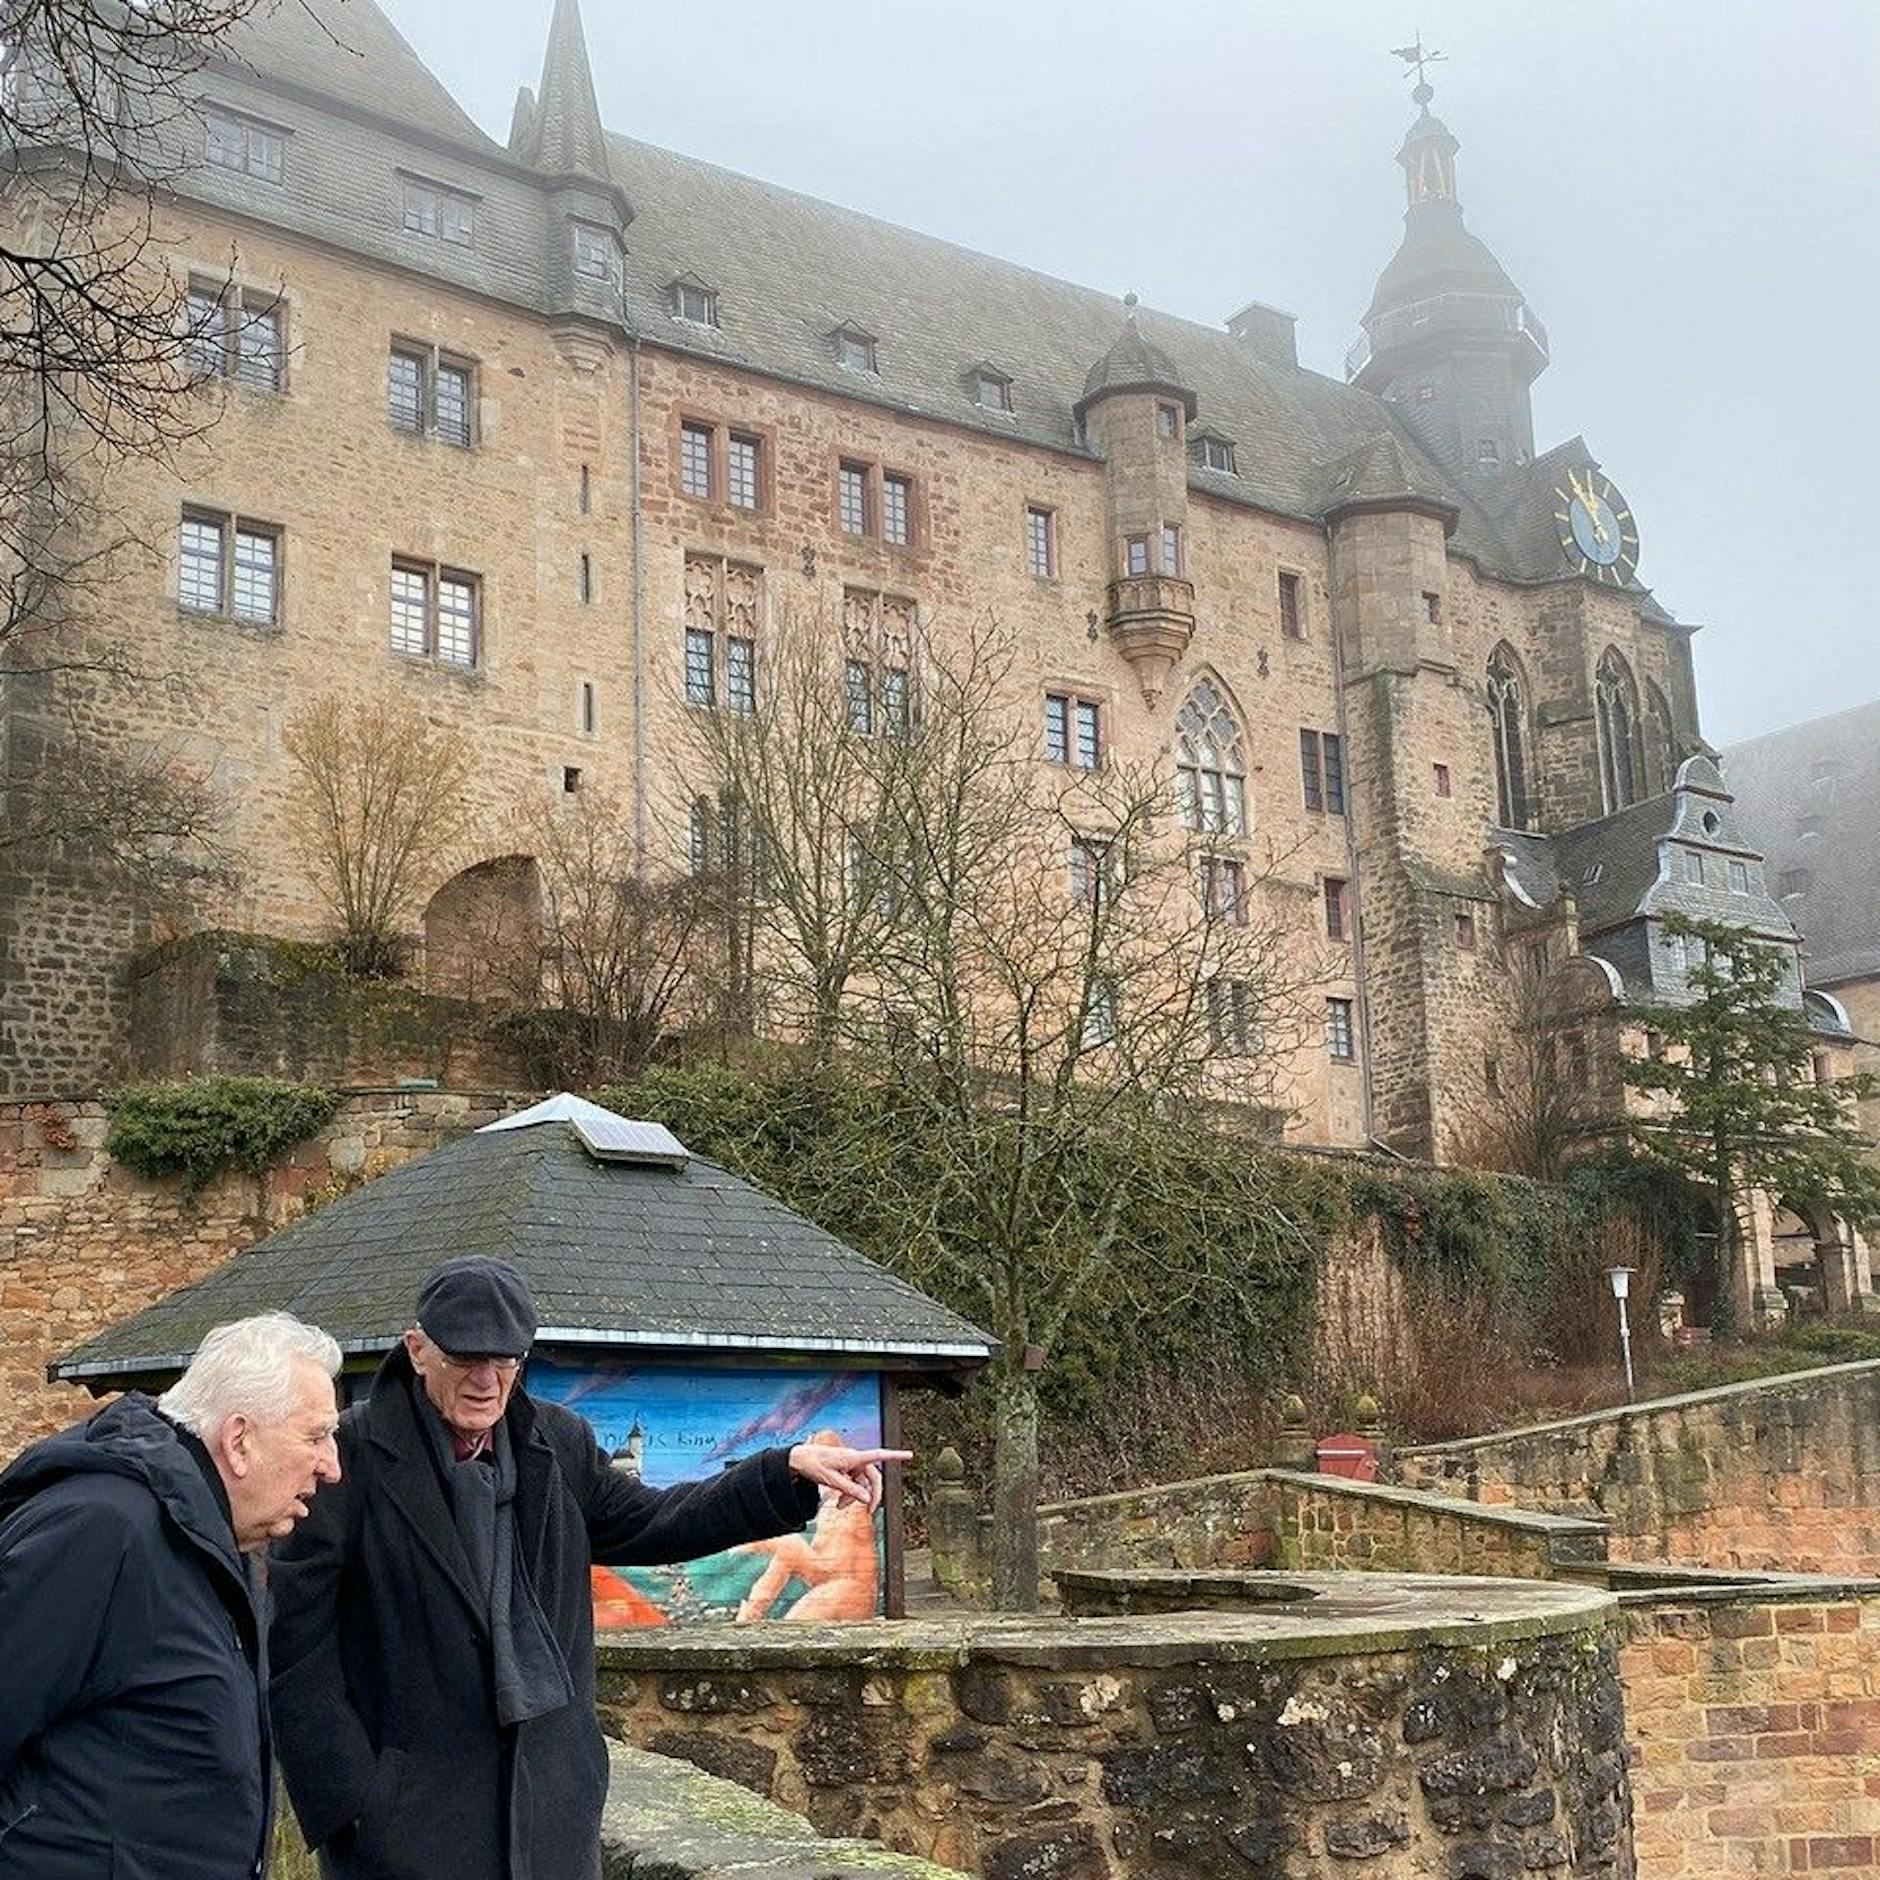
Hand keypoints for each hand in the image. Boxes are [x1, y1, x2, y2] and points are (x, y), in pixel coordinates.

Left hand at [786, 1443, 911, 1512]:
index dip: (894, 1456)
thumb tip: (867, 1499)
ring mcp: (851, 1464)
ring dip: (854, 1496)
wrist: (799, 1459)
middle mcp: (855, 1459)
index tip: (909, 1455)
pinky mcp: (846, 1469)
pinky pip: (854, 1483)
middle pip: (872, 1477)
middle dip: (871, 1494)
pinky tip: (838, 1501)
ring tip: (839, 1506)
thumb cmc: (813, 1465)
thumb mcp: (831, 1481)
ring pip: (862, 1483)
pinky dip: (848, 1493)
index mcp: (853, 1457)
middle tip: (869, 1511)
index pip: (878, 1455)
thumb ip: (850, 1490)